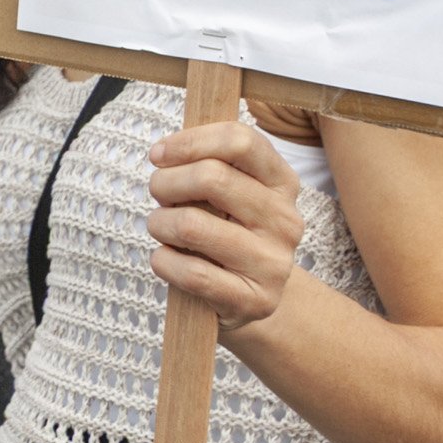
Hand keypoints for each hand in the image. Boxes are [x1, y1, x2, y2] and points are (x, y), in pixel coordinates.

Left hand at [145, 119, 305, 336]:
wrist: (251, 299)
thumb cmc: (226, 232)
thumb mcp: (227, 194)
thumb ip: (206, 164)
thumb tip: (164, 151)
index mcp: (283, 183)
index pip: (240, 141)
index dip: (190, 142)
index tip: (159, 154)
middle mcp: (285, 221)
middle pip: (212, 178)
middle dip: (167, 182)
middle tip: (158, 193)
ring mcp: (273, 263)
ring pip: (192, 226)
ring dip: (159, 223)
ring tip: (161, 228)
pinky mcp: (253, 300)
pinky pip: (191, 272)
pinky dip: (163, 262)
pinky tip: (165, 259)